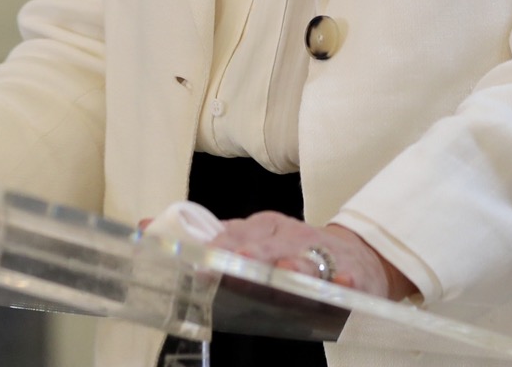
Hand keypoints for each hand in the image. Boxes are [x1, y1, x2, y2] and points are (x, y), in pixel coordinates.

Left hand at [210, 211, 417, 300]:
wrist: (354, 257)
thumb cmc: (296, 252)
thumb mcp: (260, 240)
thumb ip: (218, 240)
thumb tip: (157, 228)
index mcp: (267, 228)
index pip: (240, 232)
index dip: (221, 245)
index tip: (202, 259)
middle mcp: (293, 237)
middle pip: (271, 246)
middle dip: (254, 254)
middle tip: (238, 262)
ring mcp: (323, 255)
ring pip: (307, 261)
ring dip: (296, 266)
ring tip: (286, 272)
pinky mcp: (350, 274)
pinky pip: (348, 277)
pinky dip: (345, 281)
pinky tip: (342, 284)